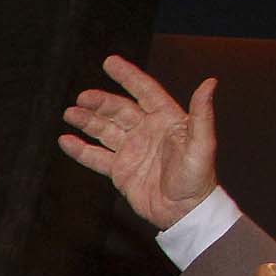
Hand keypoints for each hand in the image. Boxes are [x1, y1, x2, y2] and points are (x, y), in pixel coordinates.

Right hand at [58, 55, 219, 232]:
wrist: (184, 212)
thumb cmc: (197, 179)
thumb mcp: (202, 145)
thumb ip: (202, 114)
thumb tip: (209, 82)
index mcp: (167, 119)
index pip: (144, 91)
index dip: (127, 76)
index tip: (110, 62)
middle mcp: (147, 131)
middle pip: (119, 110)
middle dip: (99, 102)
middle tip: (82, 97)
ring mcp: (131, 150)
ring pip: (105, 130)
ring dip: (87, 121)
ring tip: (69, 113)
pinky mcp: (120, 171)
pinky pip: (95, 157)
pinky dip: (80, 149)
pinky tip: (66, 140)